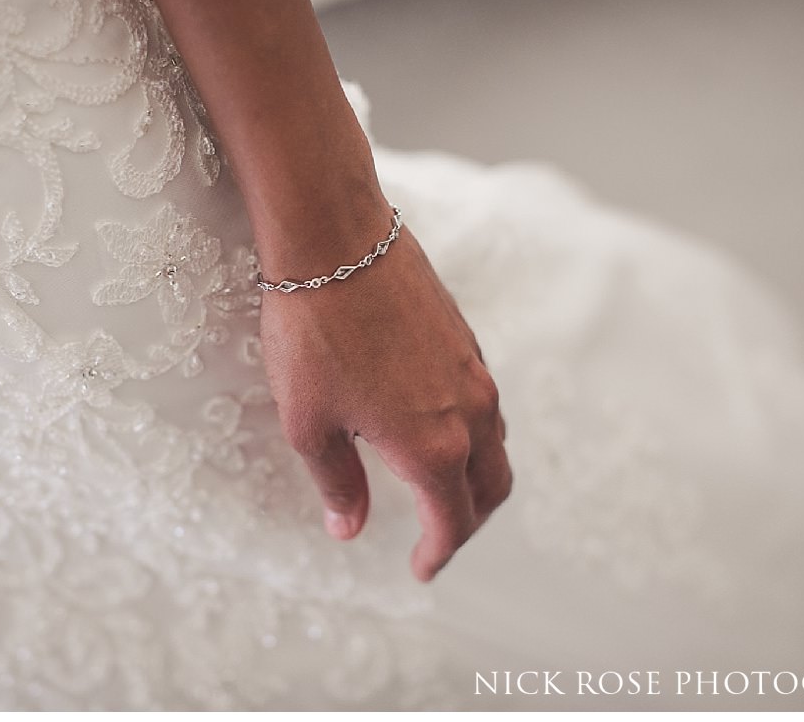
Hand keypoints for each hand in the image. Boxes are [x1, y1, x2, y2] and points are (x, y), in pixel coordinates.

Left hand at [259, 224, 511, 581]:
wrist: (334, 235)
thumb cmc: (312, 330)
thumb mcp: (308, 422)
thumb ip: (336, 483)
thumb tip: (348, 526)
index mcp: (433, 446)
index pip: (451, 521)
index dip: (437, 553)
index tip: (420, 568)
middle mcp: (469, 411)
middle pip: (492, 489)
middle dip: (468, 523)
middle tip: (436, 538)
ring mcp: (473, 370)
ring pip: (495, 444)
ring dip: (476, 478)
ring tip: (438, 488)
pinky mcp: (465, 337)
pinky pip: (485, 403)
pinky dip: (473, 434)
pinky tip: (436, 427)